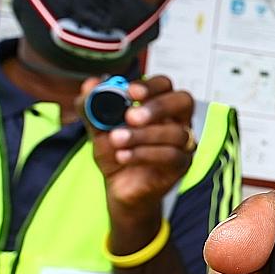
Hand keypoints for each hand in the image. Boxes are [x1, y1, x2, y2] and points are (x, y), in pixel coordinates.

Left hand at [81, 75, 195, 216]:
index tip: (130, 91)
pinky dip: (144, 154)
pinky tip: (123, 156)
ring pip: (175, 133)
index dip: (151, 85)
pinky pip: (171, 156)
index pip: (165, 85)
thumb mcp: (98, 129)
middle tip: (131, 116)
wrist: (118, 188)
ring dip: (142, 135)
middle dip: (158, 106)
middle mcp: (177, 121)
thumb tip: (91, 84)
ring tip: (116, 140)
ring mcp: (182, 143)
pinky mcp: (181, 166)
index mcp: (158, 106)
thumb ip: (91, 106)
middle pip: (183, 101)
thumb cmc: (116, 154)